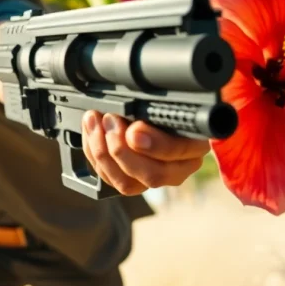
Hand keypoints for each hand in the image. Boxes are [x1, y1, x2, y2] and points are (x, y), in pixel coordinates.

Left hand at [81, 111, 209, 195]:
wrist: (154, 110)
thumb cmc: (164, 103)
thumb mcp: (166, 101)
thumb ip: (157, 111)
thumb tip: (133, 130)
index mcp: (194, 145)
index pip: (177, 152)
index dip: (154, 144)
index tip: (133, 130)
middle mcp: (178, 168)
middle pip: (152, 175)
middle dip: (123, 148)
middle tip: (109, 121)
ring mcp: (152, 177)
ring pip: (127, 183)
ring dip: (103, 152)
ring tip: (94, 122)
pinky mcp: (131, 180)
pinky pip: (110, 178)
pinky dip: (94, 154)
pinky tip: (90, 132)